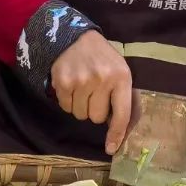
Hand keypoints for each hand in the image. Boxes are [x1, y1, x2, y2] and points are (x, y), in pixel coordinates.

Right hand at [49, 31, 133, 154]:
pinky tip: (71, 86)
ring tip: (82, 88)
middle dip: (95, 111)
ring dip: (80, 106)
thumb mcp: (119, 71)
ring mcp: (81, 81)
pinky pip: (66, 107)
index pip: (122, 114)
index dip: (116, 134)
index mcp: (122, 77)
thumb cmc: (101, 58)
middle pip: (97, 118)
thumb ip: (122, 97)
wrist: (74, 37)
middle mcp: (102, 79)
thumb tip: (120, 130)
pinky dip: (68, 101)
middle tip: (94, 94)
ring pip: (80, 115)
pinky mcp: (63, 82)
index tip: (111, 148)